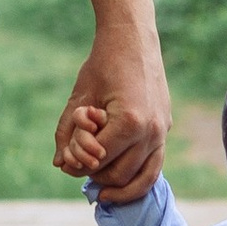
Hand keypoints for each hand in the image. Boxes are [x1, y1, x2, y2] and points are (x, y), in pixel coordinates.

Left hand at [59, 30, 167, 200]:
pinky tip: (119, 187)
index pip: (97, 160)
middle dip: (95, 173)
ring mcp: (162, 132)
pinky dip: (137, 181)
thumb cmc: (102, 64)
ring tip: (97, 183)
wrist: (133, 39)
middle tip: (81, 162)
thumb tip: (61, 165)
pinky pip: (154, 167)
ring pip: (139, 179)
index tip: (71, 146)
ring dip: (115, 183)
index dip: (78, 158)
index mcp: (129, 122)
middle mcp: (151, 131)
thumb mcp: (78, 98)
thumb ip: (67, 133)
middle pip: (117, 174)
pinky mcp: (165, 130)